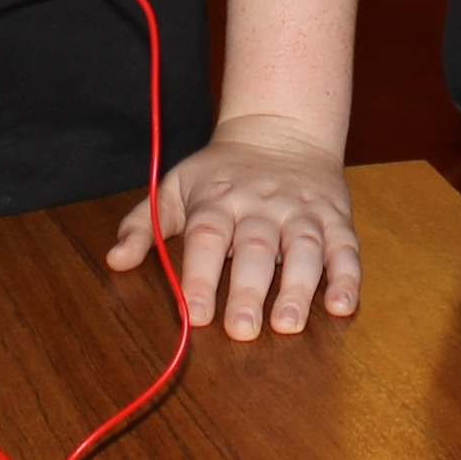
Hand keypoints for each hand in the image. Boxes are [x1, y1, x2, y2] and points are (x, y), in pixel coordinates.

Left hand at [107, 117, 361, 339]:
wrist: (281, 128)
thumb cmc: (221, 171)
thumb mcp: (176, 186)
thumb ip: (144, 224)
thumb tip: (114, 260)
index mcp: (219, 200)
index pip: (207, 237)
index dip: (201, 276)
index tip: (196, 315)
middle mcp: (262, 207)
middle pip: (256, 249)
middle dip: (249, 291)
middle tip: (242, 331)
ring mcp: (301, 212)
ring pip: (304, 249)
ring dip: (299, 287)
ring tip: (289, 323)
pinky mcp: (335, 218)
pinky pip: (345, 247)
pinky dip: (347, 276)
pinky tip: (343, 305)